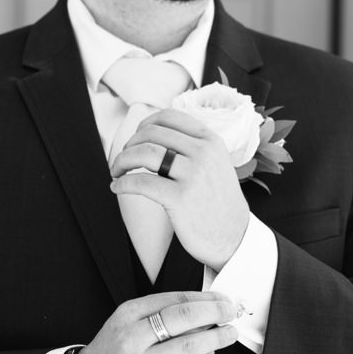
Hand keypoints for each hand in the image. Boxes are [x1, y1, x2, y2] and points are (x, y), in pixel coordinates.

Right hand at [77, 291, 241, 353]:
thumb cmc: (116, 350)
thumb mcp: (128, 321)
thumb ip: (161, 312)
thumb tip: (205, 306)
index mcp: (127, 315)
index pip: (174, 300)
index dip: (205, 299)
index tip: (222, 300)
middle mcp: (130, 339)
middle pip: (182, 319)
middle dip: (214, 313)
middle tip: (230, 313)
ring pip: (188, 347)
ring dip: (215, 338)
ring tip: (227, 334)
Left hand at [110, 109, 250, 269]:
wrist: (234, 236)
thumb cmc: (218, 202)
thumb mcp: (215, 163)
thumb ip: (192, 147)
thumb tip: (152, 135)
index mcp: (211, 141)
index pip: (169, 117)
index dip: (145, 124)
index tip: (136, 138)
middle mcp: (203, 153)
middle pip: (152, 133)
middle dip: (130, 144)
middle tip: (124, 158)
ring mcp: (192, 175)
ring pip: (143, 153)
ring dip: (122, 160)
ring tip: (117, 171)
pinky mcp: (180, 198)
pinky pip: (141, 182)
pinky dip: (123, 183)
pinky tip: (118, 187)